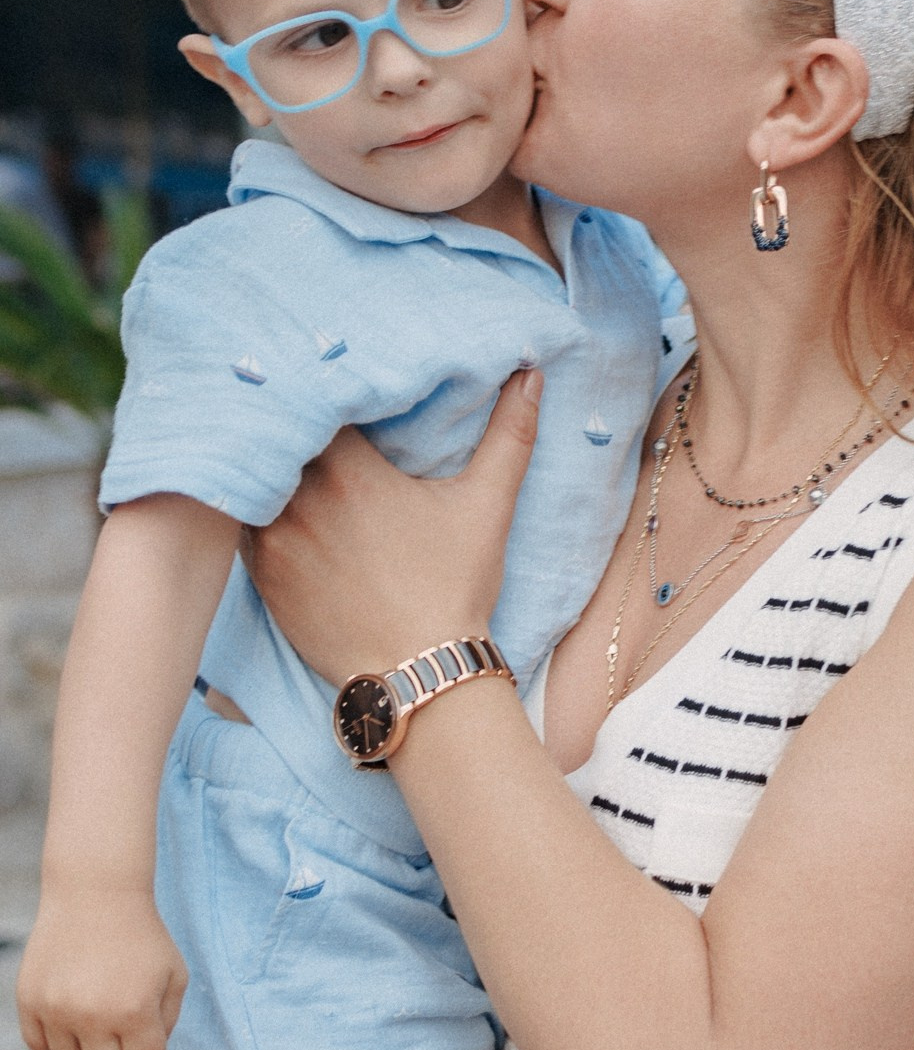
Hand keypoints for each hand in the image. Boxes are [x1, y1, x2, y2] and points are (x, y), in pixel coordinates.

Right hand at [17, 886, 186, 1049]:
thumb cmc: (141, 937)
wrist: (95, 896)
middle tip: (123, 1035)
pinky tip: (70, 1036)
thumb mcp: (173, 976)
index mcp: (135, 1012)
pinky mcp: (30, 1001)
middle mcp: (93, 1017)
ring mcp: (57, 1010)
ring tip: (96, 1028)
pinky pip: (39, 1049)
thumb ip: (167, 1023)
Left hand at [248, 369, 540, 684]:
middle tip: (317, 426)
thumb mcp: (487, 507)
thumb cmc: (454, 587)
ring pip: (258, 481)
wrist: (418, 673)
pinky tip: (281, 511)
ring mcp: (274, 540)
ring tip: (290, 462)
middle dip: (299, 430)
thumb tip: (530, 376)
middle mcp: (300, 499)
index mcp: (349, 471)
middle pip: (283, 441)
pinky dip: (261, 513)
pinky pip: (246, 526)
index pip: (317, 405)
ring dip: (274, 471)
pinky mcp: (262, 576)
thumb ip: (509, 436)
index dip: (325, 392)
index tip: (338, 389)